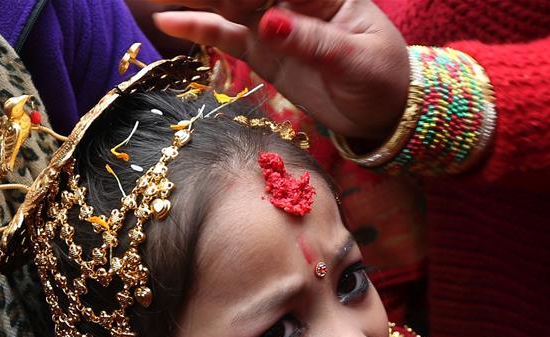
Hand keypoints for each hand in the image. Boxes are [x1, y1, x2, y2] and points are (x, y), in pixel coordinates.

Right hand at [150, 0, 409, 138]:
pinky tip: (168, 20)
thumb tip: (270, 23)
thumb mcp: (355, 61)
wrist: (382, 112)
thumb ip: (312, 41)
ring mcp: (273, 23)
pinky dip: (199, 27)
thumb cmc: (381, 78)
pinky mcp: (262, 51)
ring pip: (228, 3)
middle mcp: (292, 0)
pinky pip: (226, 35)